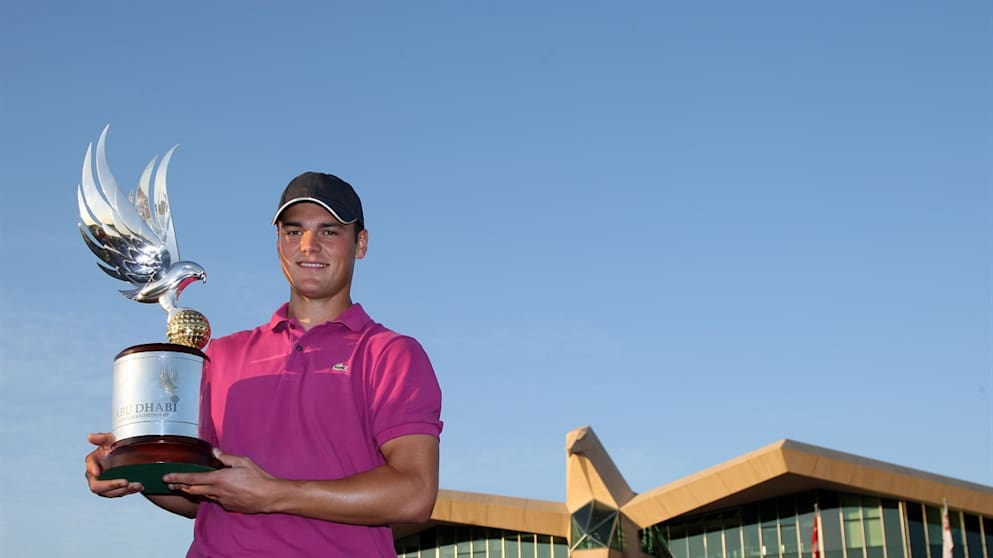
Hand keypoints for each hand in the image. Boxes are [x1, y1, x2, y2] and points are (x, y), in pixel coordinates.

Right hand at [85, 432, 142, 496]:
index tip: (98, 472)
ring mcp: (105, 485)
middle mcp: (96, 477)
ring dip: (124, 490)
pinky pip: (120, 493)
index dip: (93, 471)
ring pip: (110, 493)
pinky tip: (138, 487)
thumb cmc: (114, 446)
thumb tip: (90, 437)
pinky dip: (130, 491)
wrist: (125, 453)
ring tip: (137, 485)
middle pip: (98, 487)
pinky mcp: (114, 489)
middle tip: (125, 482)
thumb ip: (101, 438)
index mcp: (92, 463)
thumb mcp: (109, 439)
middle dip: (112, 485)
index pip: (89, 470)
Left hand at [163, 449, 278, 513]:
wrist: (268, 496)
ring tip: (186, 486)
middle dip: (179, 486)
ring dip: (193, 490)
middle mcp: (216, 491)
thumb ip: (226, 457)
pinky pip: (214, 499)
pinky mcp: (228, 506)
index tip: (166, 477)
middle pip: (192, 490)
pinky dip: (209, 494)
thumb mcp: (243, 462)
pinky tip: (211, 491)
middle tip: (170, 483)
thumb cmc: (258, 477)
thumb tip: (214, 452)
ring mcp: (221, 501)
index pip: (192, 478)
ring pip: (202, 495)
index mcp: (218, 479)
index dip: (178, 477)